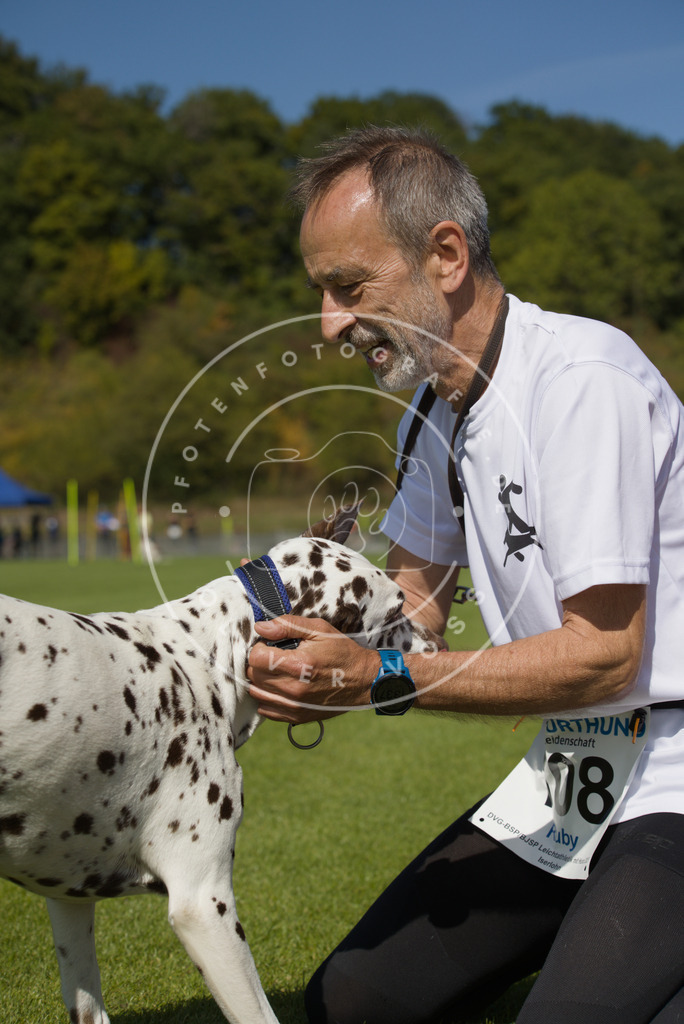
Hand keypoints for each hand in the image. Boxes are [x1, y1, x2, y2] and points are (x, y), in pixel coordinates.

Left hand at [247, 616, 379, 723]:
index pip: (255, 658)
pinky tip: (281, 687)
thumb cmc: (342, 651)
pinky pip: (266, 710)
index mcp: (299, 664)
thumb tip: (260, 627)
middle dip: (260, 663)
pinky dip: (268, 697)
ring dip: (261, 681)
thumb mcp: (319, 629)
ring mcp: (295, 705)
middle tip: (275, 657)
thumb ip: (288, 625)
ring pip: (256, 693)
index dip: (259, 647)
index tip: (271, 646)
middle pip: (254, 675)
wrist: (364, 680)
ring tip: (277, 672)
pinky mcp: (297, 716)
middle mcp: (294, 688)